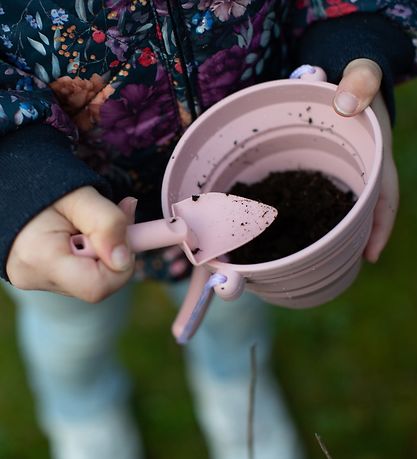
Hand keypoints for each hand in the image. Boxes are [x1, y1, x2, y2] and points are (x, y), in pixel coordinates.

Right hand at [6, 187, 136, 301]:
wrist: (9, 188)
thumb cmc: (43, 188)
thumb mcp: (80, 195)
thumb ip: (107, 222)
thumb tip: (124, 259)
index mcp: (40, 257)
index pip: (97, 287)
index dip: (121, 265)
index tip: (125, 235)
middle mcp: (35, 277)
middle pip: (98, 283)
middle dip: (113, 253)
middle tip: (108, 221)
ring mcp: (37, 281)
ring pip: (92, 279)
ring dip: (103, 253)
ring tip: (87, 224)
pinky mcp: (43, 279)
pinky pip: (81, 275)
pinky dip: (91, 256)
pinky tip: (81, 235)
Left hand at [333, 58, 398, 262]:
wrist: (351, 73)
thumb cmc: (361, 77)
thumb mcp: (365, 73)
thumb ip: (361, 80)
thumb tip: (347, 102)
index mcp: (378, 154)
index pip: (386, 198)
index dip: (381, 228)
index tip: (371, 256)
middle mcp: (365, 167)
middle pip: (364, 210)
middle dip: (355, 238)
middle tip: (335, 265)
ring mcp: (347, 168)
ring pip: (344, 204)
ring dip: (335, 228)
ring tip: (316, 254)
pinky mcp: (331, 165)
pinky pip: (326, 191)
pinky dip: (318, 208)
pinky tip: (302, 222)